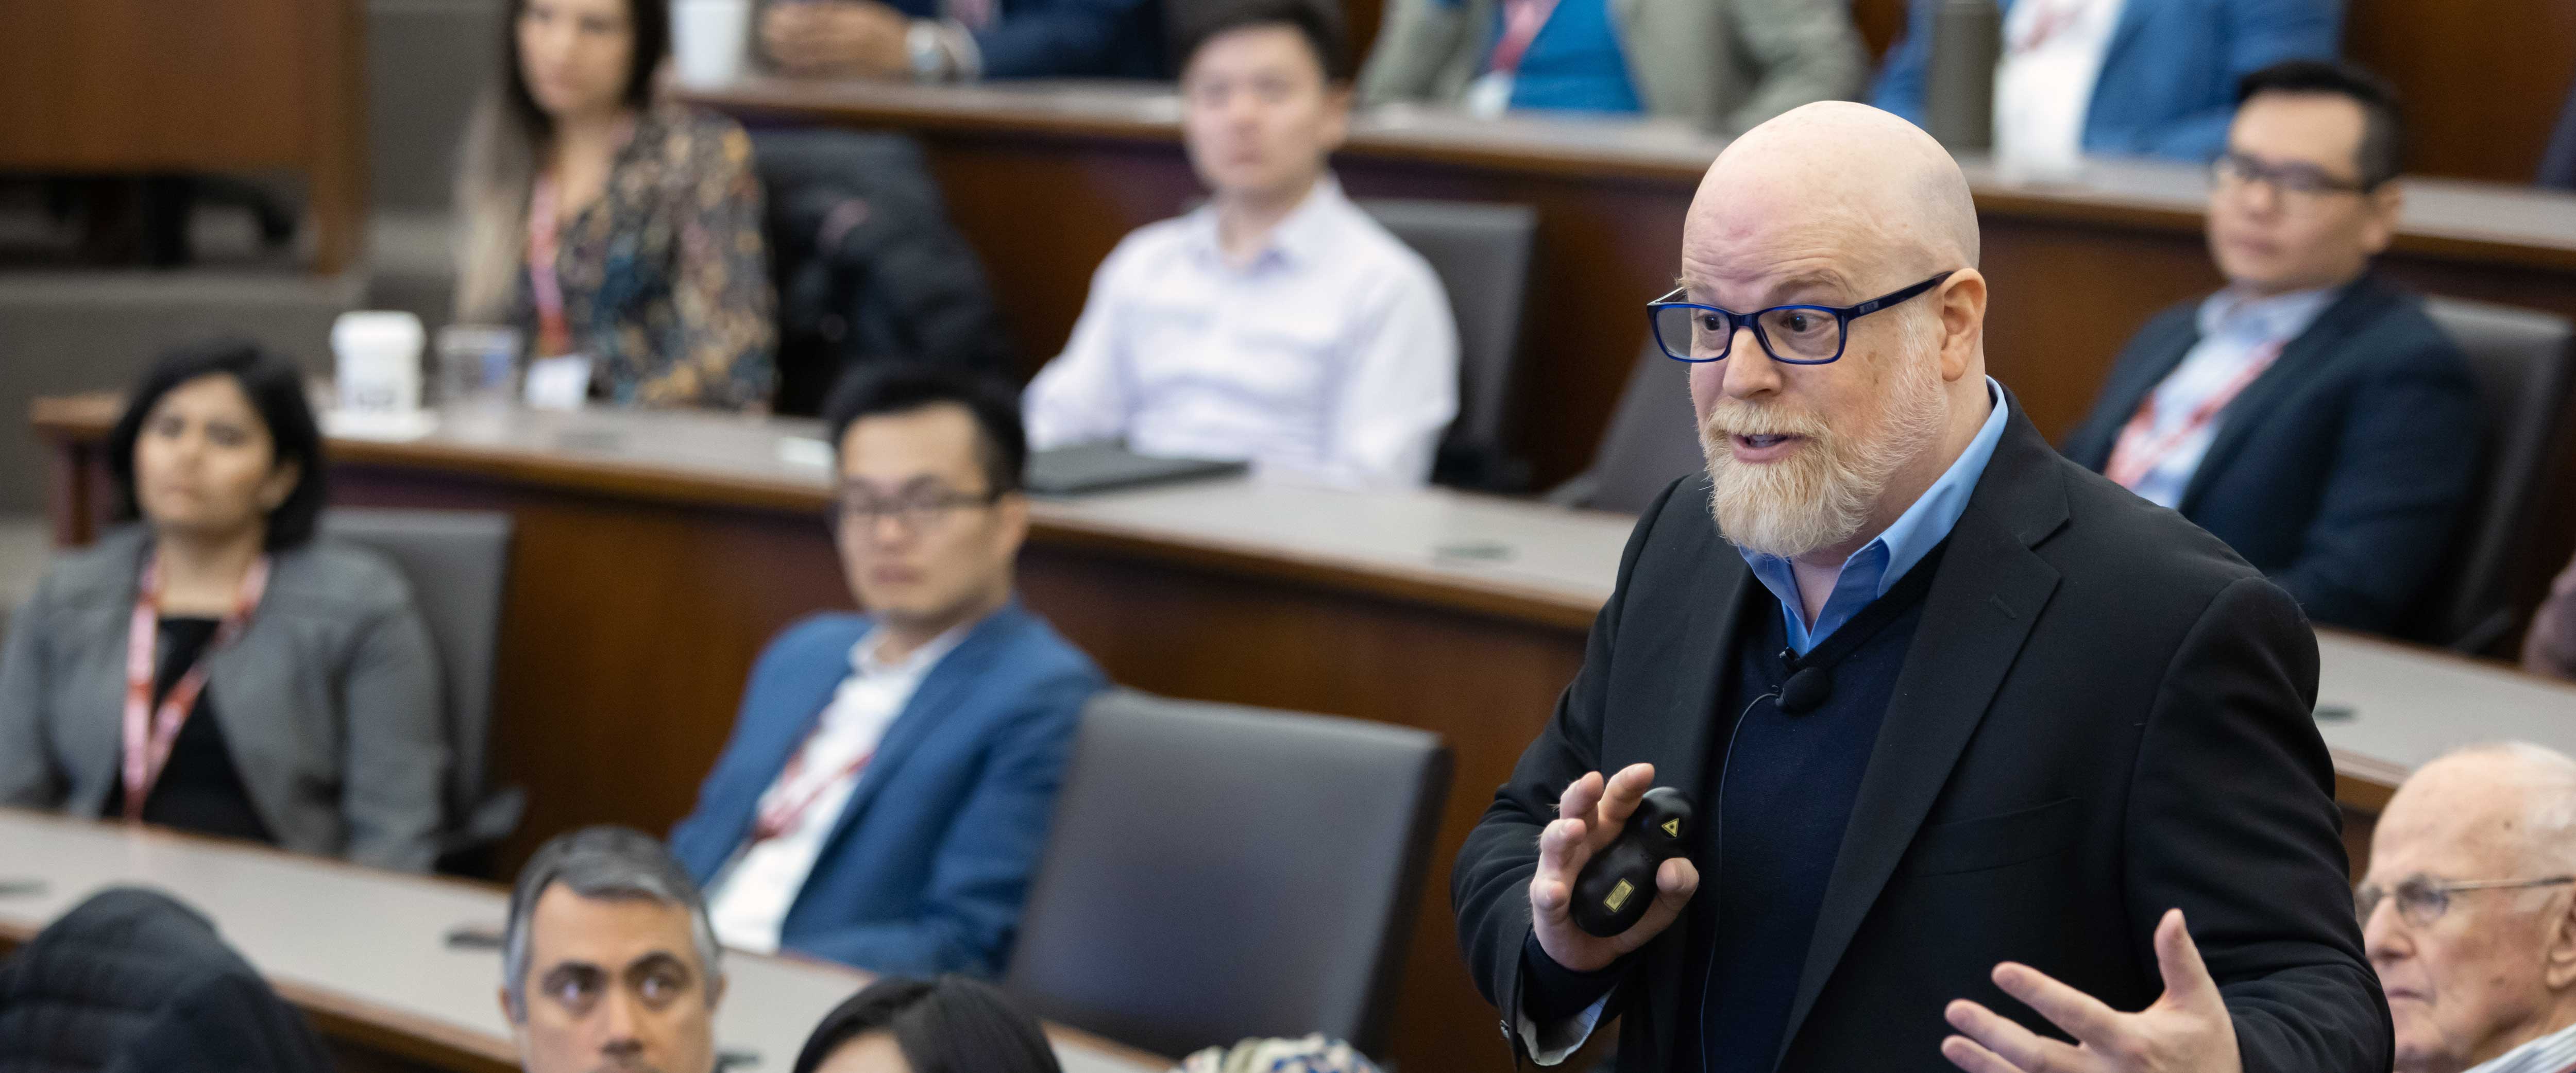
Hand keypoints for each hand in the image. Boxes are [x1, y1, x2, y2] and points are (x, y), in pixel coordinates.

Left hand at [763, 0, 909, 76]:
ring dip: (792, 51)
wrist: (915, 55)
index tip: (776, 14)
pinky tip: (792, 66)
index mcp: (856, 17)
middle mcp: (855, 36)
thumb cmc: (887, 31)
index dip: (795, 16)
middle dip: (788, 34)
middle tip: (767, 32)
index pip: (818, 16)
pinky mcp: (857, 73)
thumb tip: (812, 7)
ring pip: (817, 54)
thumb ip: (840, 10)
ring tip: (773, 48)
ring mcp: (856, 56)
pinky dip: (808, 68)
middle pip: (813, 35)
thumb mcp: (867, 12)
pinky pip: (828, 71)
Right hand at [1527, 763, 1699, 972]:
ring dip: (1562, 832)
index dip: (1628, 784)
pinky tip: (1556, 893)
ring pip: (1553, 842)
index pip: (1619, 801)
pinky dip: (1549, 891)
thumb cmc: (1622, 913)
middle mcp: (1581, 842)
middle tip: (1594, 782)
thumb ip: (1678, 886)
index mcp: (1611, 833)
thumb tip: (1675, 869)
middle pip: (1578, 808)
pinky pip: (1545, 893)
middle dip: (1584, 792)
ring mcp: (1559, 869)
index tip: (1645, 771)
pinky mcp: (1546, 900)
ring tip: (1574, 829)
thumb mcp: (1661, 905)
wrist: (1588, 953)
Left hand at [1941, 908, 2240, 1072]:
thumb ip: (2179, 959)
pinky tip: (1979, 1072)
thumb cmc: (2207, 1048)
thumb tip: (2172, 914)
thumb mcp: (2199, 1003)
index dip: (2038, 993)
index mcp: (2132, 1044)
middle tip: (1955, 1009)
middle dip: (1994, 1035)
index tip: (2001, 971)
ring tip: (1950, 1044)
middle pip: (2040, 1059)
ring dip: (1986, 1067)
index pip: (2077, 1013)